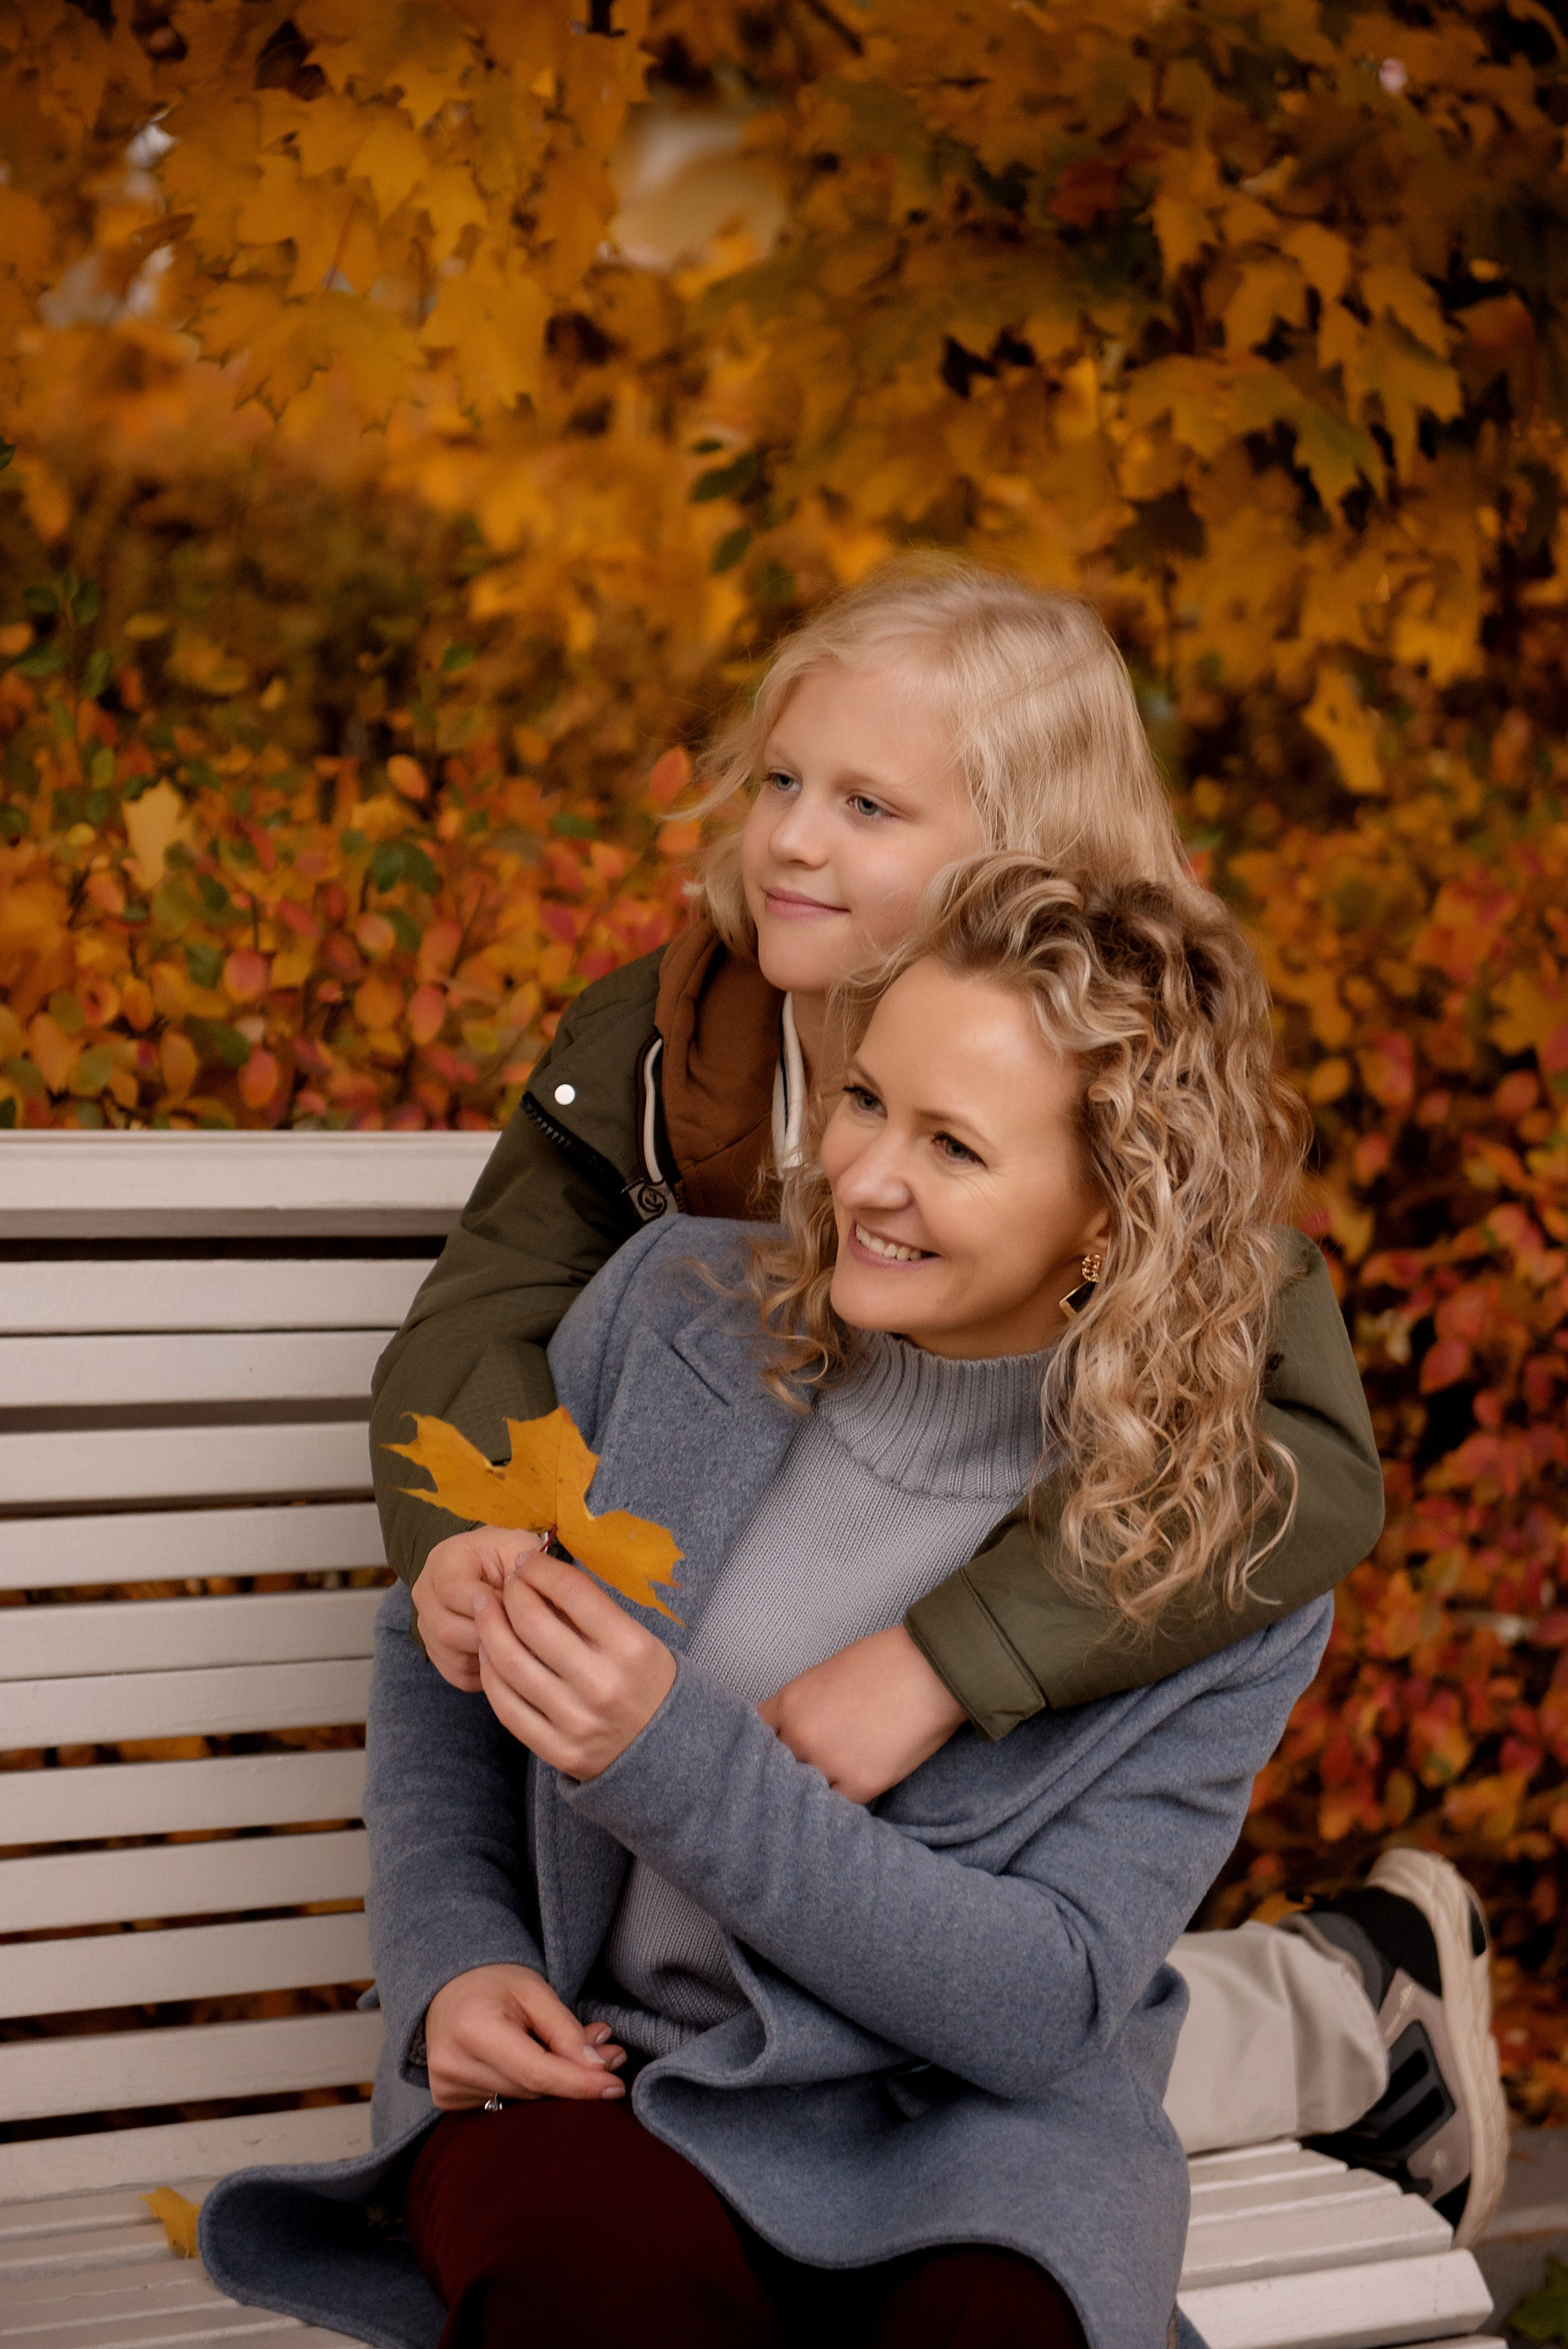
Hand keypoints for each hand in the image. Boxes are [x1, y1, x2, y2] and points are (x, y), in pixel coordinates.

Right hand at [411, 1526, 546, 1689]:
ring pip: (453, 1657)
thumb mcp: (520, 1554)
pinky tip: (505, 1656)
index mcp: (443, 1561)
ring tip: (517, 1643)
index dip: (488, 1605)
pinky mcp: (436, 1651)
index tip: (515, 1605)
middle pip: (447, 1629)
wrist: (495, 1567)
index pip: (452, 1591)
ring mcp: (426, 1626)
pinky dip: (485, 1672)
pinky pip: (457, 1674)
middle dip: (490, 1635)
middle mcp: (426, 1594)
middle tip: (521, 1632)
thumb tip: (531, 1613)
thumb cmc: (511, 1558)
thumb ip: (521, 1577)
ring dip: (490, 1656)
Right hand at [424, 1962, 626, 2107]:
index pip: (536, 2073)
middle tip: (604, 2052)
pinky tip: (524, 2060)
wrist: (445, 1986)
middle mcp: (453, 2065)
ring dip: (551, 2082)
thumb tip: (600, 2067)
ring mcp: (446, 2087)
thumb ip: (566, 2029)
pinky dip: (525, 2087)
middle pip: (533, 2089)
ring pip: (522, 2100)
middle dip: (573, 2076)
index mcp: (474, 2030)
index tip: (616, 2087)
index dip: (580, 2083)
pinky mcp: (446, 2100)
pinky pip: (503, 2104)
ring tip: (560, 2047)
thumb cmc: (493, 1982)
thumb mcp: (534, 1989)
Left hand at [476, 1550, 676, 1779]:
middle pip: (534, 1624)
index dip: (540, 1568)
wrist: (668, 1754)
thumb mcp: (640, 1639)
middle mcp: (602, 1684)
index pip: (572, 1592)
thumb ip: (593, 1611)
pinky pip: (507, 1707)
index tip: (526, 1560)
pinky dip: (490, 1673)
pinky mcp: (557, 1750)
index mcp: (631, 1647)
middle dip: (512, 1594)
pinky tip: (488, 1652)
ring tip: (484, 1608)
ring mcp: (576, 1721)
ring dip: (489, 1628)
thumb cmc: (648, 1683)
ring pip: (511, 1664)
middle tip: (506, 1583)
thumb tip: (541, 1576)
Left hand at [758, 1626, 966, 1802]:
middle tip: (787, 1787)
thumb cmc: (884, 1663)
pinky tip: (840, 1805)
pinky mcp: (862, 1785)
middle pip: (774, 1772)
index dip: (758, 1752)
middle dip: (783, 1777)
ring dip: (810, 1795)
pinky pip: (838, 1807)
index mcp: (789, 1703)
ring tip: (816, 1799)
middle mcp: (801, 1736)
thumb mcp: (824, 1677)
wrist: (932, 1669)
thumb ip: (800, 1709)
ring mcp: (830, 1763)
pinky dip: (838, 1807)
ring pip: (804, 1794)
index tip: (762, 1763)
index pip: (754, 1740)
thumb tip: (788, 1736)